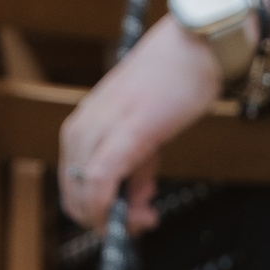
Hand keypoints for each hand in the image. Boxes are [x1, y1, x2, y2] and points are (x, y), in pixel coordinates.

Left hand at [58, 17, 221, 230]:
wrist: (196, 46)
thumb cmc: (173, 84)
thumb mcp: (145, 133)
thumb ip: (136, 168)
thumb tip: (136, 203)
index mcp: (81, 127)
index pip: (73, 187)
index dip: (95, 215)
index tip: (127, 223)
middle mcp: (80, 128)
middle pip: (74, 197)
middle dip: (104, 222)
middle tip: (140, 223)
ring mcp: (99, 128)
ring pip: (84, 194)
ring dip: (114, 219)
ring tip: (147, 214)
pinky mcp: (125, 131)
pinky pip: (100, 180)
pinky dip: (109, 205)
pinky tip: (136, 213)